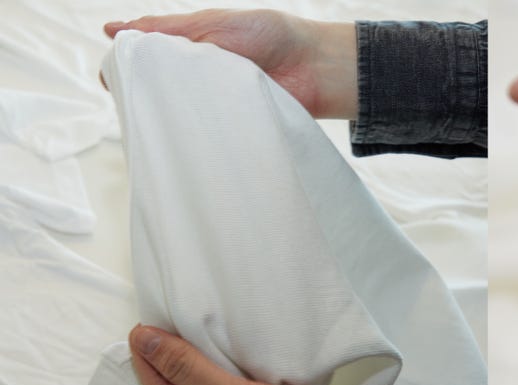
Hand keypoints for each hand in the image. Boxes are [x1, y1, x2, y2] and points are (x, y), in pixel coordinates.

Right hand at [103, 9, 357, 119]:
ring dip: (173, 117)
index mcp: (190, 51)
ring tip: (159, 119)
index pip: (147, 63)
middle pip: (160, 94)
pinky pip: (210, 135)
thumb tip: (114, 30)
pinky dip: (200, 136)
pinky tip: (188, 138)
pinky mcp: (235, 127)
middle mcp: (199, 80)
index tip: (111, 80)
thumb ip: (168, 30)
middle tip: (132, 104)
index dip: (126, 72)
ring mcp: (216, 106)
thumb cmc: (270, 36)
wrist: (317, 65)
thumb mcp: (213, 24)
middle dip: (145, 99)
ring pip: (182, 117)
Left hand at [128, 324, 371, 384]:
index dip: (152, 333)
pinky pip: (217, 374)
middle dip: (170, 336)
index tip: (167, 303)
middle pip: (166, 367)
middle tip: (185, 300)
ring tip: (206, 314)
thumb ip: (187, 370)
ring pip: (193, 369)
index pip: (147, 364)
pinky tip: (232, 343)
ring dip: (197, 344)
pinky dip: (219, 356)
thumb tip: (143, 338)